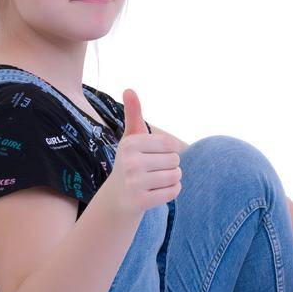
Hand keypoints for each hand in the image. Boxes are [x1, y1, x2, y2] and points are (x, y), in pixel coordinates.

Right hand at [98, 89, 180, 216]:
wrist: (116, 199)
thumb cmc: (130, 163)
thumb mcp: (131, 138)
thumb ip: (133, 114)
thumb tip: (129, 89)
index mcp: (130, 144)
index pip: (170, 144)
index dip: (169, 151)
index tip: (154, 157)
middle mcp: (130, 162)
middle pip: (175, 161)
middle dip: (171, 167)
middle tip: (153, 172)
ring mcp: (134, 183)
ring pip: (176, 177)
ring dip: (172, 180)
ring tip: (155, 182)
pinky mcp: (139, 202)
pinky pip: (173, 192)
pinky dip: (171, 192)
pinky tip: (158, 192)